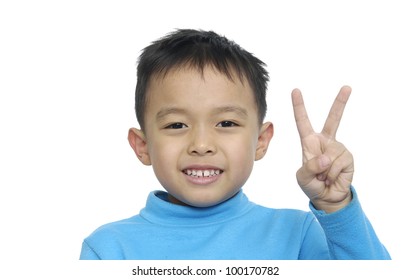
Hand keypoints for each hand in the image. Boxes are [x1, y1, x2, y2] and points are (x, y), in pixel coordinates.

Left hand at [292, 86, 353, 212]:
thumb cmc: (311, 184)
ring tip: (324, 176)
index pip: (303, 122)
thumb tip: (327, 158)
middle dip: (340, 102)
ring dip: (325, 171)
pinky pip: (338, 164)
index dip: (299, 106)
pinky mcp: (348, 157)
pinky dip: (333, 174)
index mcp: (309, 142)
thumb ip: (310, 167)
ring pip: (330, 155)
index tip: (295, 90)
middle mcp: (325, 142)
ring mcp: (337, 148)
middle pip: (333, 119)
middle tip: (347, 87)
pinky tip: (332, 177)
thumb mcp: (302, 177)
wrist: (327, 198)